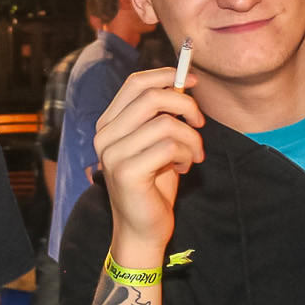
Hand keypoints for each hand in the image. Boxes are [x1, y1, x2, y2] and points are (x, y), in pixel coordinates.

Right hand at [92, 67, 203, 260]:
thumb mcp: (157, 142)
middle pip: (151, 97)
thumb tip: (182, 84)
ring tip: (193, 155)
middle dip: (185, 106)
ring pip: (165, 123)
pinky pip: (168, 146)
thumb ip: (162, 115)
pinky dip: (186, 154)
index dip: (166, 76)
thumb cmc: (153, 184)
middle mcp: (104, 136)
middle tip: (199, 123)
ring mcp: (112, 154)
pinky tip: (185, 168)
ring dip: (191, 138)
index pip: (135, 84)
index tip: (192, 82)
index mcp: (109, 125)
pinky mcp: (126, 172)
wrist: (143, 228)